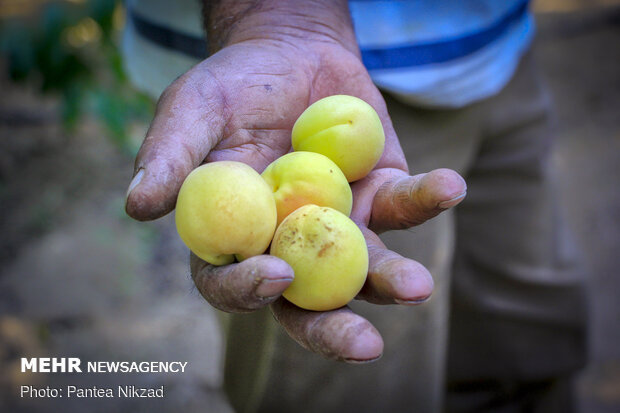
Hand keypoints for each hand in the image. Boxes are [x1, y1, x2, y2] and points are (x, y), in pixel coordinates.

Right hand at [125, 1, 465, 361]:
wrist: (288, 52)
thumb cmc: (231, 86)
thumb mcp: (193, 109)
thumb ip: (170, 155)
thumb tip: (137, 206)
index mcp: (236, 237)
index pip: (234, 283)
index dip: (249, 290)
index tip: (274, 274)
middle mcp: (289, 244)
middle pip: (308, 302)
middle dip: (334, 329)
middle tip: (364, 345)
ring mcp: (341, 224)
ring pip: (366, 268)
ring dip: (393, 281)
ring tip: (416, 286)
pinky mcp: (381, 193)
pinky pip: (406, 203)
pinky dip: (427, 198)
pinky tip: (448, 186)